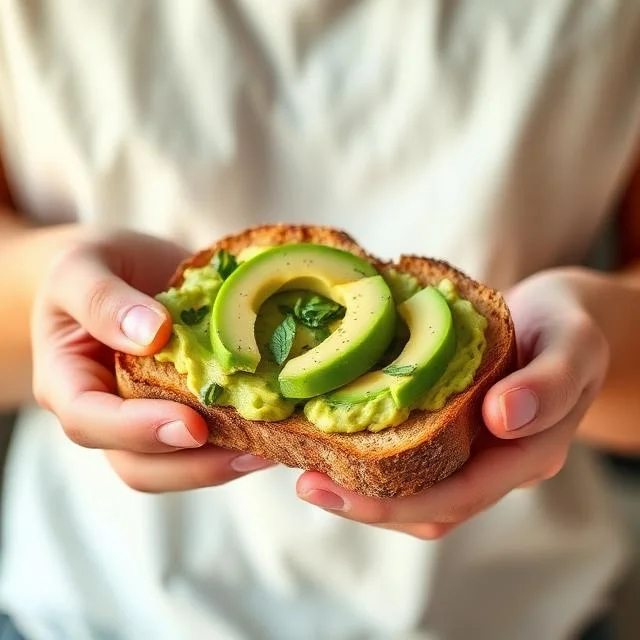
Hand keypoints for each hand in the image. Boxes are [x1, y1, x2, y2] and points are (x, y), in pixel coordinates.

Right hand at [32, 229, 272, 491]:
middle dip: (194, 465)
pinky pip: (209, 440)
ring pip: (178, 465)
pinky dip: (240, 439)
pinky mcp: (184, 409)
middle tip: (252, 450)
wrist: (120, 268)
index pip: (90, 422)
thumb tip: (151, 334)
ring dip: (225, 464)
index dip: (139, 431)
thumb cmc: (93, 266)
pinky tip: (278, 426)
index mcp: (69, 383)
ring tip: (275, 449)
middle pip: (138, 465)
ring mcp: (147, 417)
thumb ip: (102, 299)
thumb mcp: (81, 267)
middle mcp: (106, 414)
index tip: (191, 423)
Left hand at [296, 270, 608, 538]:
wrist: (559, 316)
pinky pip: (412, 454)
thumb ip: (548, 384)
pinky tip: (339, 434)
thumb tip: (503, 419)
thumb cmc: (568, 326)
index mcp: (525, 454)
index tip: (334, 489)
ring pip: (416, 488)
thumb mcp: (573, 345)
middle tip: (305, 484)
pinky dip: (374, 453)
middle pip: (427, 505)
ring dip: (364, 486)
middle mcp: (494, 463)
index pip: (457, 496)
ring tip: (308, 467)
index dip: (394, 504)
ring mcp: (473, 449)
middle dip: (364, 503)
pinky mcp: (452, 428)